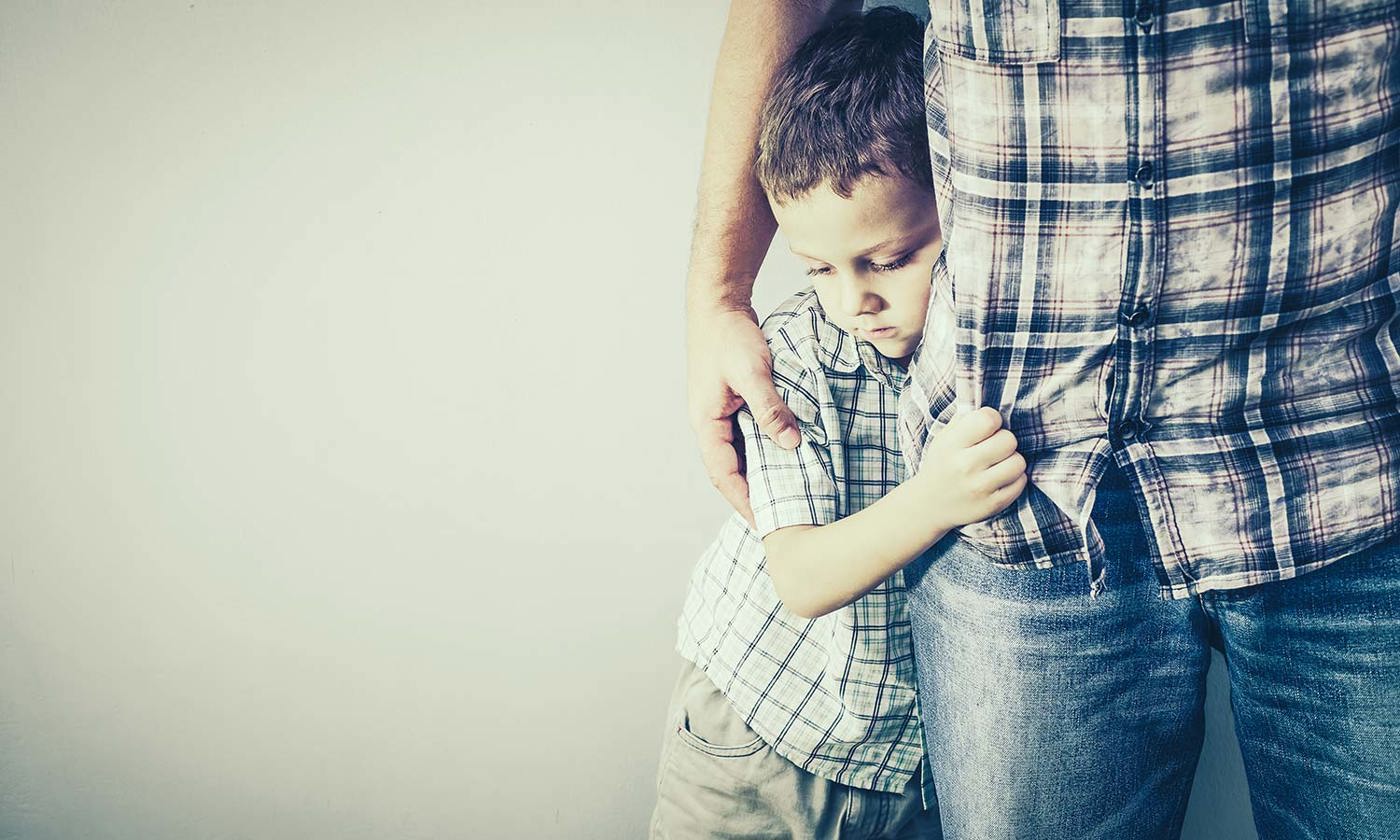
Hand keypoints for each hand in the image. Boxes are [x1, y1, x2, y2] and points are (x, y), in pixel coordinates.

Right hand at [687, 306, 800, 524]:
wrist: (719, 305)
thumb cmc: (729, 336)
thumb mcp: (752, 372)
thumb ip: (769, 408)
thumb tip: (790, 444)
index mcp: (706, 423)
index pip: (724, 475)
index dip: (744, 501)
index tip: (766, 524)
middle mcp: (710, 424)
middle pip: (732, 470)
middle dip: (753, 495)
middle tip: (781, 518)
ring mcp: (721, 415)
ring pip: (741, 454)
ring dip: (761, 473)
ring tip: (788, 495)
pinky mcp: (733, 404)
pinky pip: (748, 436)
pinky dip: (765, 450)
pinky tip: (786, 457)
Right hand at [913, 406, 1028, 529]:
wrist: (928, 505)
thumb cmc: (942, 465)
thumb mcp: (944, 438)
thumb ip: (965, 419)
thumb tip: (992, 403)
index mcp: (952, 445)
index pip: (989, 419)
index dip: (992, 420)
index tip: (986, 428)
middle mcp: (965, 466)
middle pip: (1008, 440)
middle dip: (1004, 441)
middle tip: (993, 448)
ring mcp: (980, 488)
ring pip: (1018, 462)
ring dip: (1011, 461)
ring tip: (998, 464)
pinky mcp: (992, 505)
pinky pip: (1020, 482)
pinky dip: (1014, 479)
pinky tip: (1000, 479)